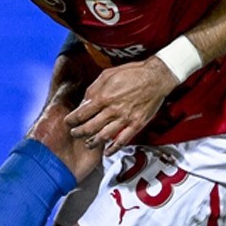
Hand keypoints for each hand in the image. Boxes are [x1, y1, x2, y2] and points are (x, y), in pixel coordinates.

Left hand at [65, 58, 179, 152]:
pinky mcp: (136, 124)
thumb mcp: (108, 74)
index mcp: (104, 97)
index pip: (81, 113)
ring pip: (103, 136)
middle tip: (74, 133)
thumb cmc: (133, 73)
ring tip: (88, 143)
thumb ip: (94, 89)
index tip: (69, 122)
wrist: (156, 77)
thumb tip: (84, 101)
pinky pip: (123, 140)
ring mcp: (125, 119)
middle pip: (89, 128)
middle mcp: (113, 110)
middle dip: (78, 132)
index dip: (72, 120)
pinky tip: (107, 151)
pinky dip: (113, 148)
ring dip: (92, 142)